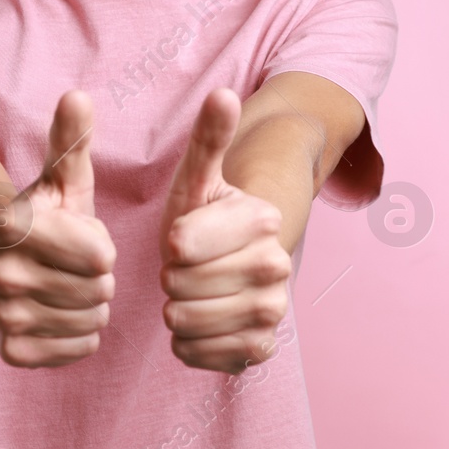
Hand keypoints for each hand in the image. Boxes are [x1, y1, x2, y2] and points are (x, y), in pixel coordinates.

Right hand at [0, 90, 115, 367]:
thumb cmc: (39, 212)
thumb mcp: (60, 175)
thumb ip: (72, 138)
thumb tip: (78, 95)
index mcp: (13, 227)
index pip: (102, 256)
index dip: (98, 243)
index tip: (75, 234)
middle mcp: (0, 274)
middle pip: (99, 291)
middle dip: (96, 276)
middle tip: (69, 262)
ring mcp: (3, 316)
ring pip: (92, 323)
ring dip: (90, 305)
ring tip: (64, 284)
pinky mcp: (11, 350)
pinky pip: (80, 350)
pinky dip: (80, 336)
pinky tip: (58, 311)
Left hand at [158, 86, 291, 374]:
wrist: (225, 263)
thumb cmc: (201, 215)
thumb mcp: (197, 176)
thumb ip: (209, 139)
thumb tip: (224, 93)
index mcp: (262, 218)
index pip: (182, 245)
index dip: (170, 244)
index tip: (181, 237)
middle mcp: (278, 265)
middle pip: (182, 286)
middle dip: (169, 277)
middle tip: (183, 267)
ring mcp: (274, 310)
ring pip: (189, 322)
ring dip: (174, 309)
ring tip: (186, 292)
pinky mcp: (263, 347)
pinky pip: (205, 355)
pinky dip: (188, 343)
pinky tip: (196, 322)